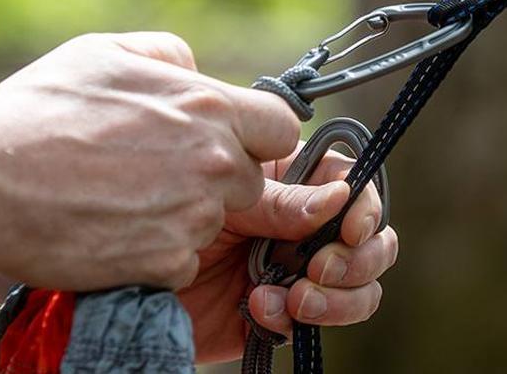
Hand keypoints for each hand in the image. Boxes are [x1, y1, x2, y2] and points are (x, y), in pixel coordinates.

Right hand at [0, 32, 298, 290]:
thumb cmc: (43, 110)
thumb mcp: (108, 52)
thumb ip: (171, 54)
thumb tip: (199, 69)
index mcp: (208, 107)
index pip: (281, 126)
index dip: (261, 132)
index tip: (237, 137)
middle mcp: (213, 162)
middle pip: (251, 177)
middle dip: (220, 174)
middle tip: (165, 168)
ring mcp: (193, 216)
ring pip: (217, 218)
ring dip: (187, 210)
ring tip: (130, 194)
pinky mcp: (166, 261)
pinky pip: (184, 255)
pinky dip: (160, 246)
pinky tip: (118, 225)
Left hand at [179, 147, 398, 363]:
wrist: (135, 277)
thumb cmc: (175, 215)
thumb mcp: (230, 200)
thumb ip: (284, 201)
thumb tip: (340, 197)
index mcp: (294, 184)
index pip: (352, 185)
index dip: (364, 207)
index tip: (352, 230)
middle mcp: (304, 226)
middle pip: (371, 240)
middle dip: (358, 260)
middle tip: (321, 268)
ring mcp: (298, 269)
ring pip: (359, 286)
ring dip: (339, 298)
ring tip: (297, 297)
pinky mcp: (284, 311)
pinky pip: (318, 321)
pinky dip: (296, 319)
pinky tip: (258, 308)